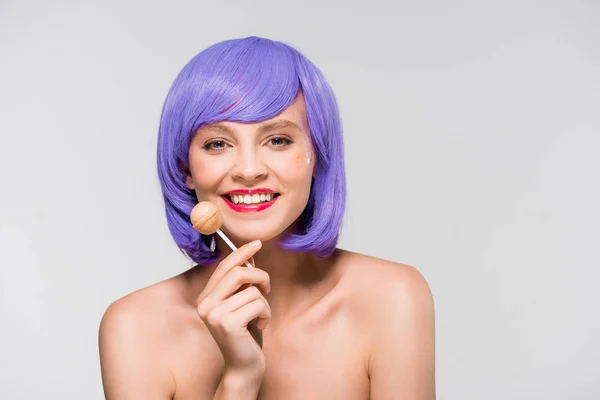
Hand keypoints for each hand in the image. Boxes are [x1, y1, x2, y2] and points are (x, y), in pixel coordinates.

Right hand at [195, 240, 270, 379]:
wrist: (244, 366)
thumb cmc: (245, 334)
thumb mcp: (242, 304)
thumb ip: (241, 283)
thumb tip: (249, 257)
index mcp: (205, 298)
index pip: (223, 267)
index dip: (241, 252)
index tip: (257, 243)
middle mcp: (205, 305)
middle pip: (238, 273)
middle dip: (260, 276)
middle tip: (267, 288)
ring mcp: (215, 315)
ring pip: (253, 290)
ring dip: (264, 303)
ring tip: (259, 317)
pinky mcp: (229, 324)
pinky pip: (258, 304)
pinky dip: (266, 314)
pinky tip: (259, 326)